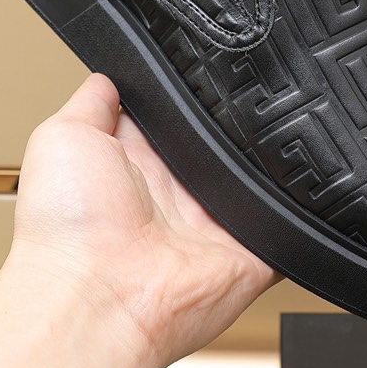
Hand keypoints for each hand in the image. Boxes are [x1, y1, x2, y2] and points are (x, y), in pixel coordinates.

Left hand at [10, 73, 278, 367]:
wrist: (96, 299)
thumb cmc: (67, 230)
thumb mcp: (63, 136)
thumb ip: (93, 101)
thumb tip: (111, 75)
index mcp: (140, 165)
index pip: (181, 119)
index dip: (196, 95)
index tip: (213, 67)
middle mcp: (180, 194)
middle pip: (228, 145)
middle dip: (239, 123)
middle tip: (248, 100)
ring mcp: (217, 225)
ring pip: (264, 181)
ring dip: (270, 162)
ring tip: (273, 136)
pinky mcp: (252, 254)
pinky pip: (292, 228)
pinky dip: (303, 212)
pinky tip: (302, 186)